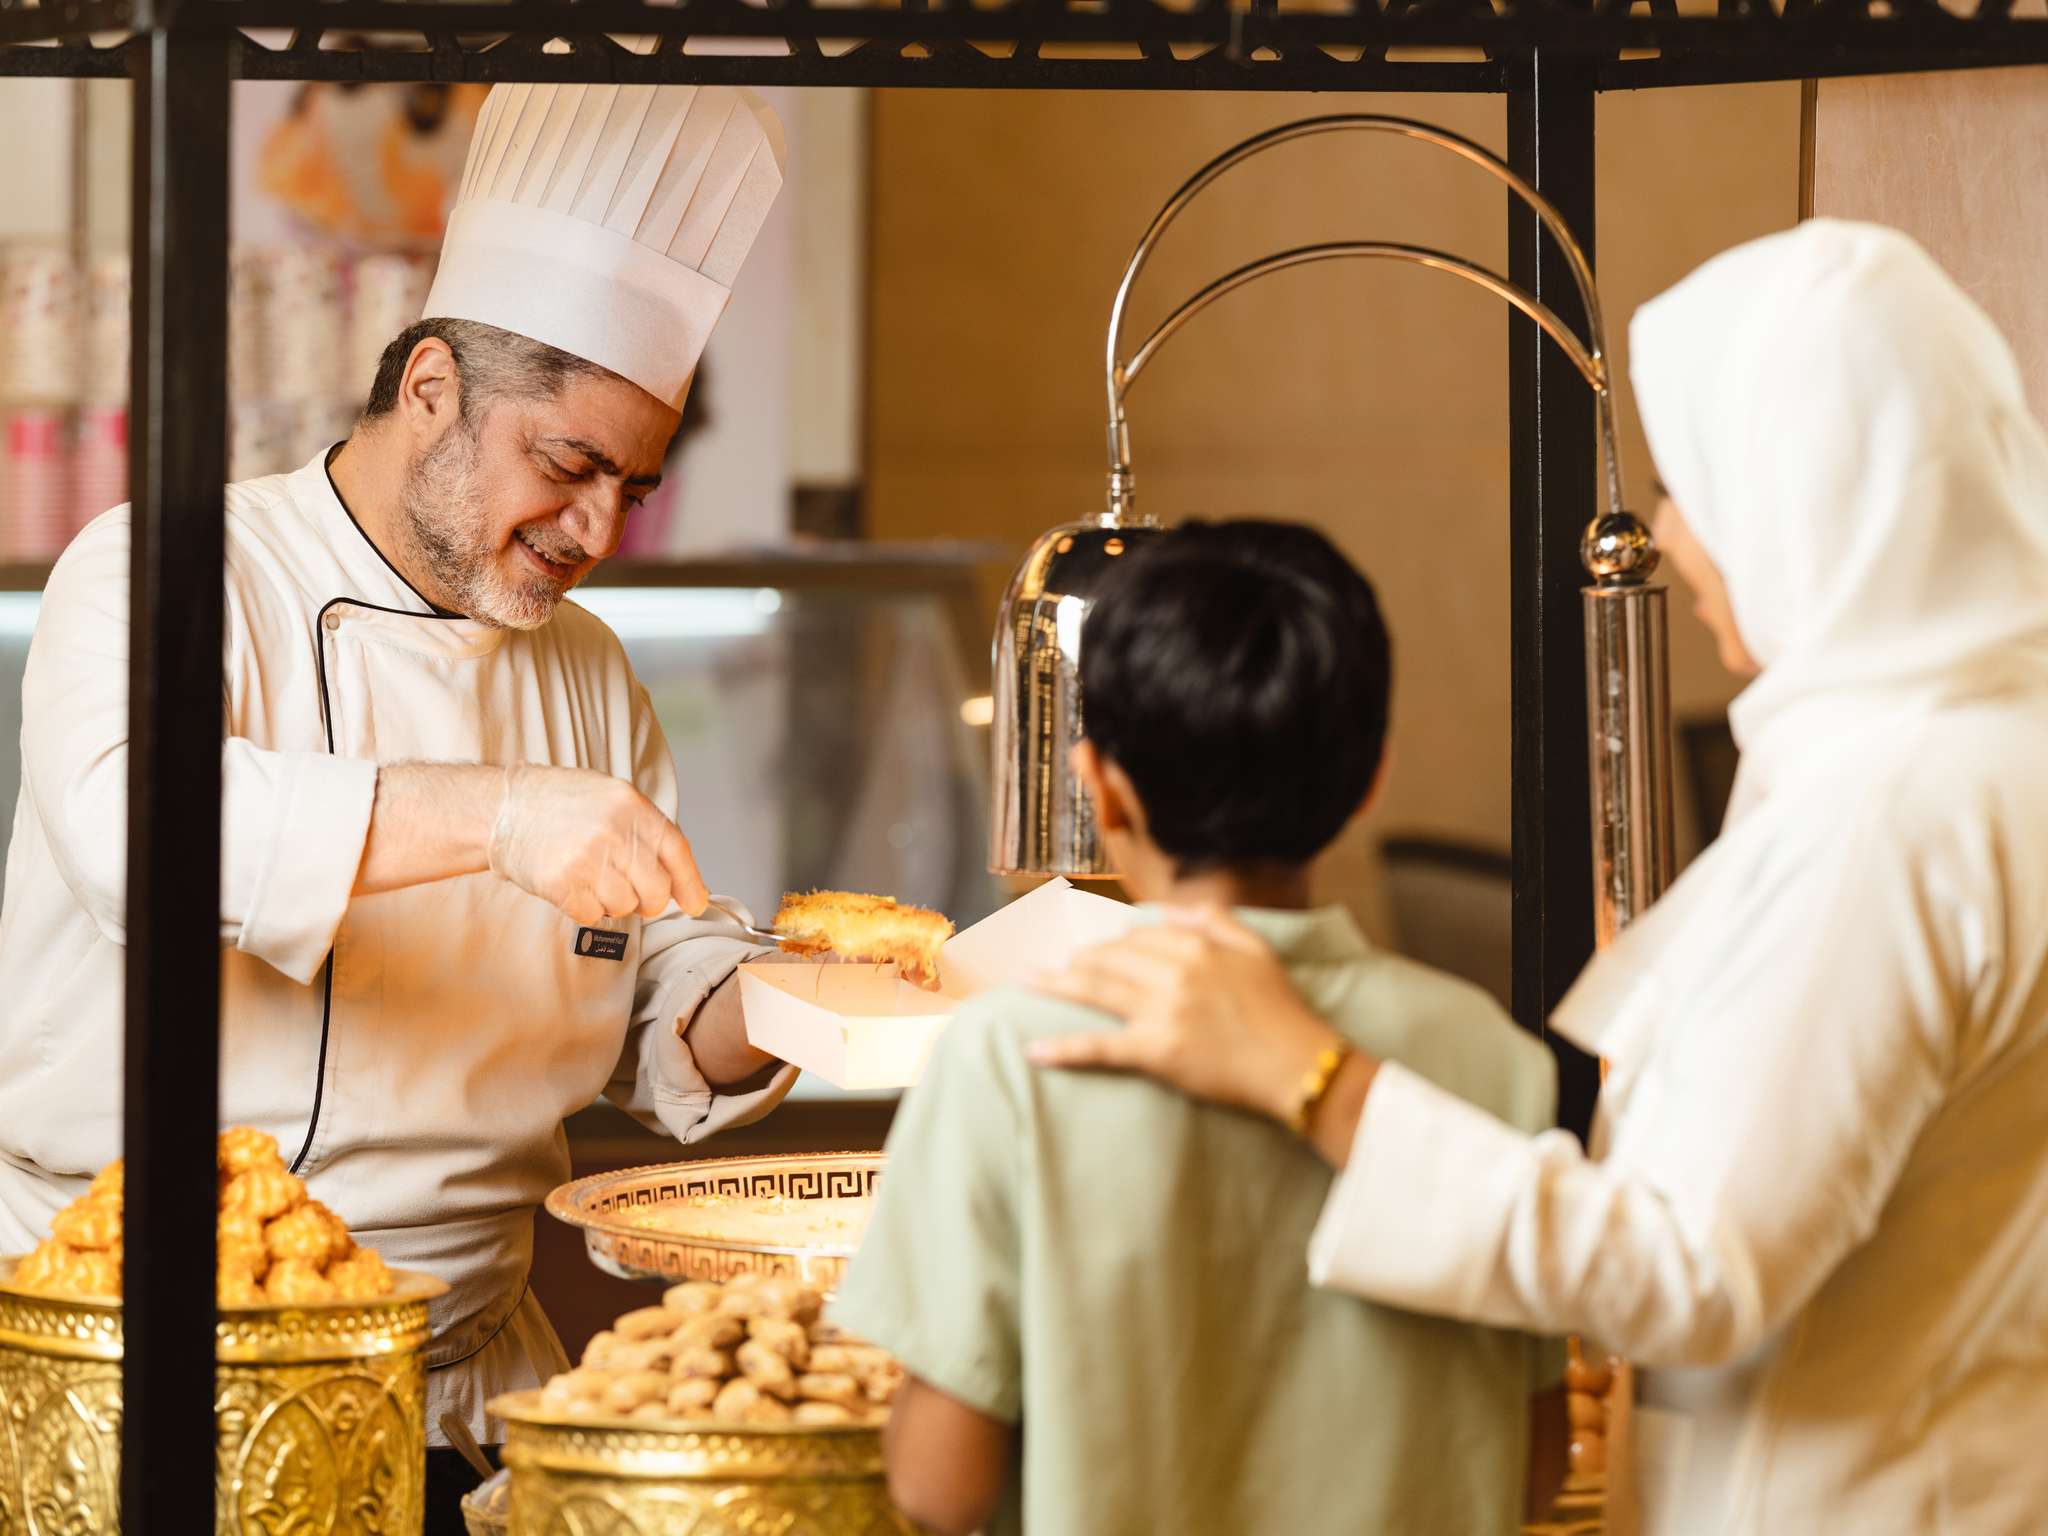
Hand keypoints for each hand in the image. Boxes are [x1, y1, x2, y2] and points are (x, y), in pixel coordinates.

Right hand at [486, 763, 708, 925]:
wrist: (503, 807)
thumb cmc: (560, 803)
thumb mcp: (611, 798)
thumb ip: (645, 831)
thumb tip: (679, 879)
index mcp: (632, 806)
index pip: (676, 852)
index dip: (690, 883)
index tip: (696, 904)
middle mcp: (614, 832)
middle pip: (656, 890)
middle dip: (648, 900)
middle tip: (631, 892)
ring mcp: (588, 859)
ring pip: (625, 906)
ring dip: (613, 902)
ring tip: (592, 878)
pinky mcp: (562, 884)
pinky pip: (594, 916)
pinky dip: (587, 909)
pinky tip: (573, 886)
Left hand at [1027, 906, 1349, 1124]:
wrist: (1297, 1063)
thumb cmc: (1282, 1010)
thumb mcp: (1258, 951)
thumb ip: (1218, 921)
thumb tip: (1176, 909)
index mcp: (1195, 946)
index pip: (1137, 936)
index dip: (1111, 943)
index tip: (1095, 950)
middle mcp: (1173, 972)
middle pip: (1109, 958)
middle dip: (1076, 960)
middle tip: (1052, 967)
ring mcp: (1162, 1011)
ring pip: (1095, 989)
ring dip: (1054, 984)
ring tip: (1025, 983)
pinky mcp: (1157, 1051)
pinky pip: (1100, 1047)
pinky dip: (1065, 1048)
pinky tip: (1035, 1051)